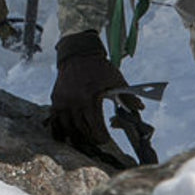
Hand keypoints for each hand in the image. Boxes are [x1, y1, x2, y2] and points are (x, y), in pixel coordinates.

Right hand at [50, 29, 128, 154]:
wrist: (77, 54)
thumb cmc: (99, 68)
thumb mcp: (116, 79)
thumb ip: (128, 96)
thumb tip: (140, 108)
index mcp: (89, 99)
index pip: (95, 128)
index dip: (101, 137)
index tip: (105, 139)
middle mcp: (73, 102)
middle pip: (81, 131)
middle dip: (91, 139)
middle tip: (97, 140)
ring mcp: (62, 102)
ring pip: (68, 129)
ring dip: (76, 137)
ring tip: (84, 138)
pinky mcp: (55, 100)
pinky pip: (55, 121)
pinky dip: (61, 130)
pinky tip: (68, 134)